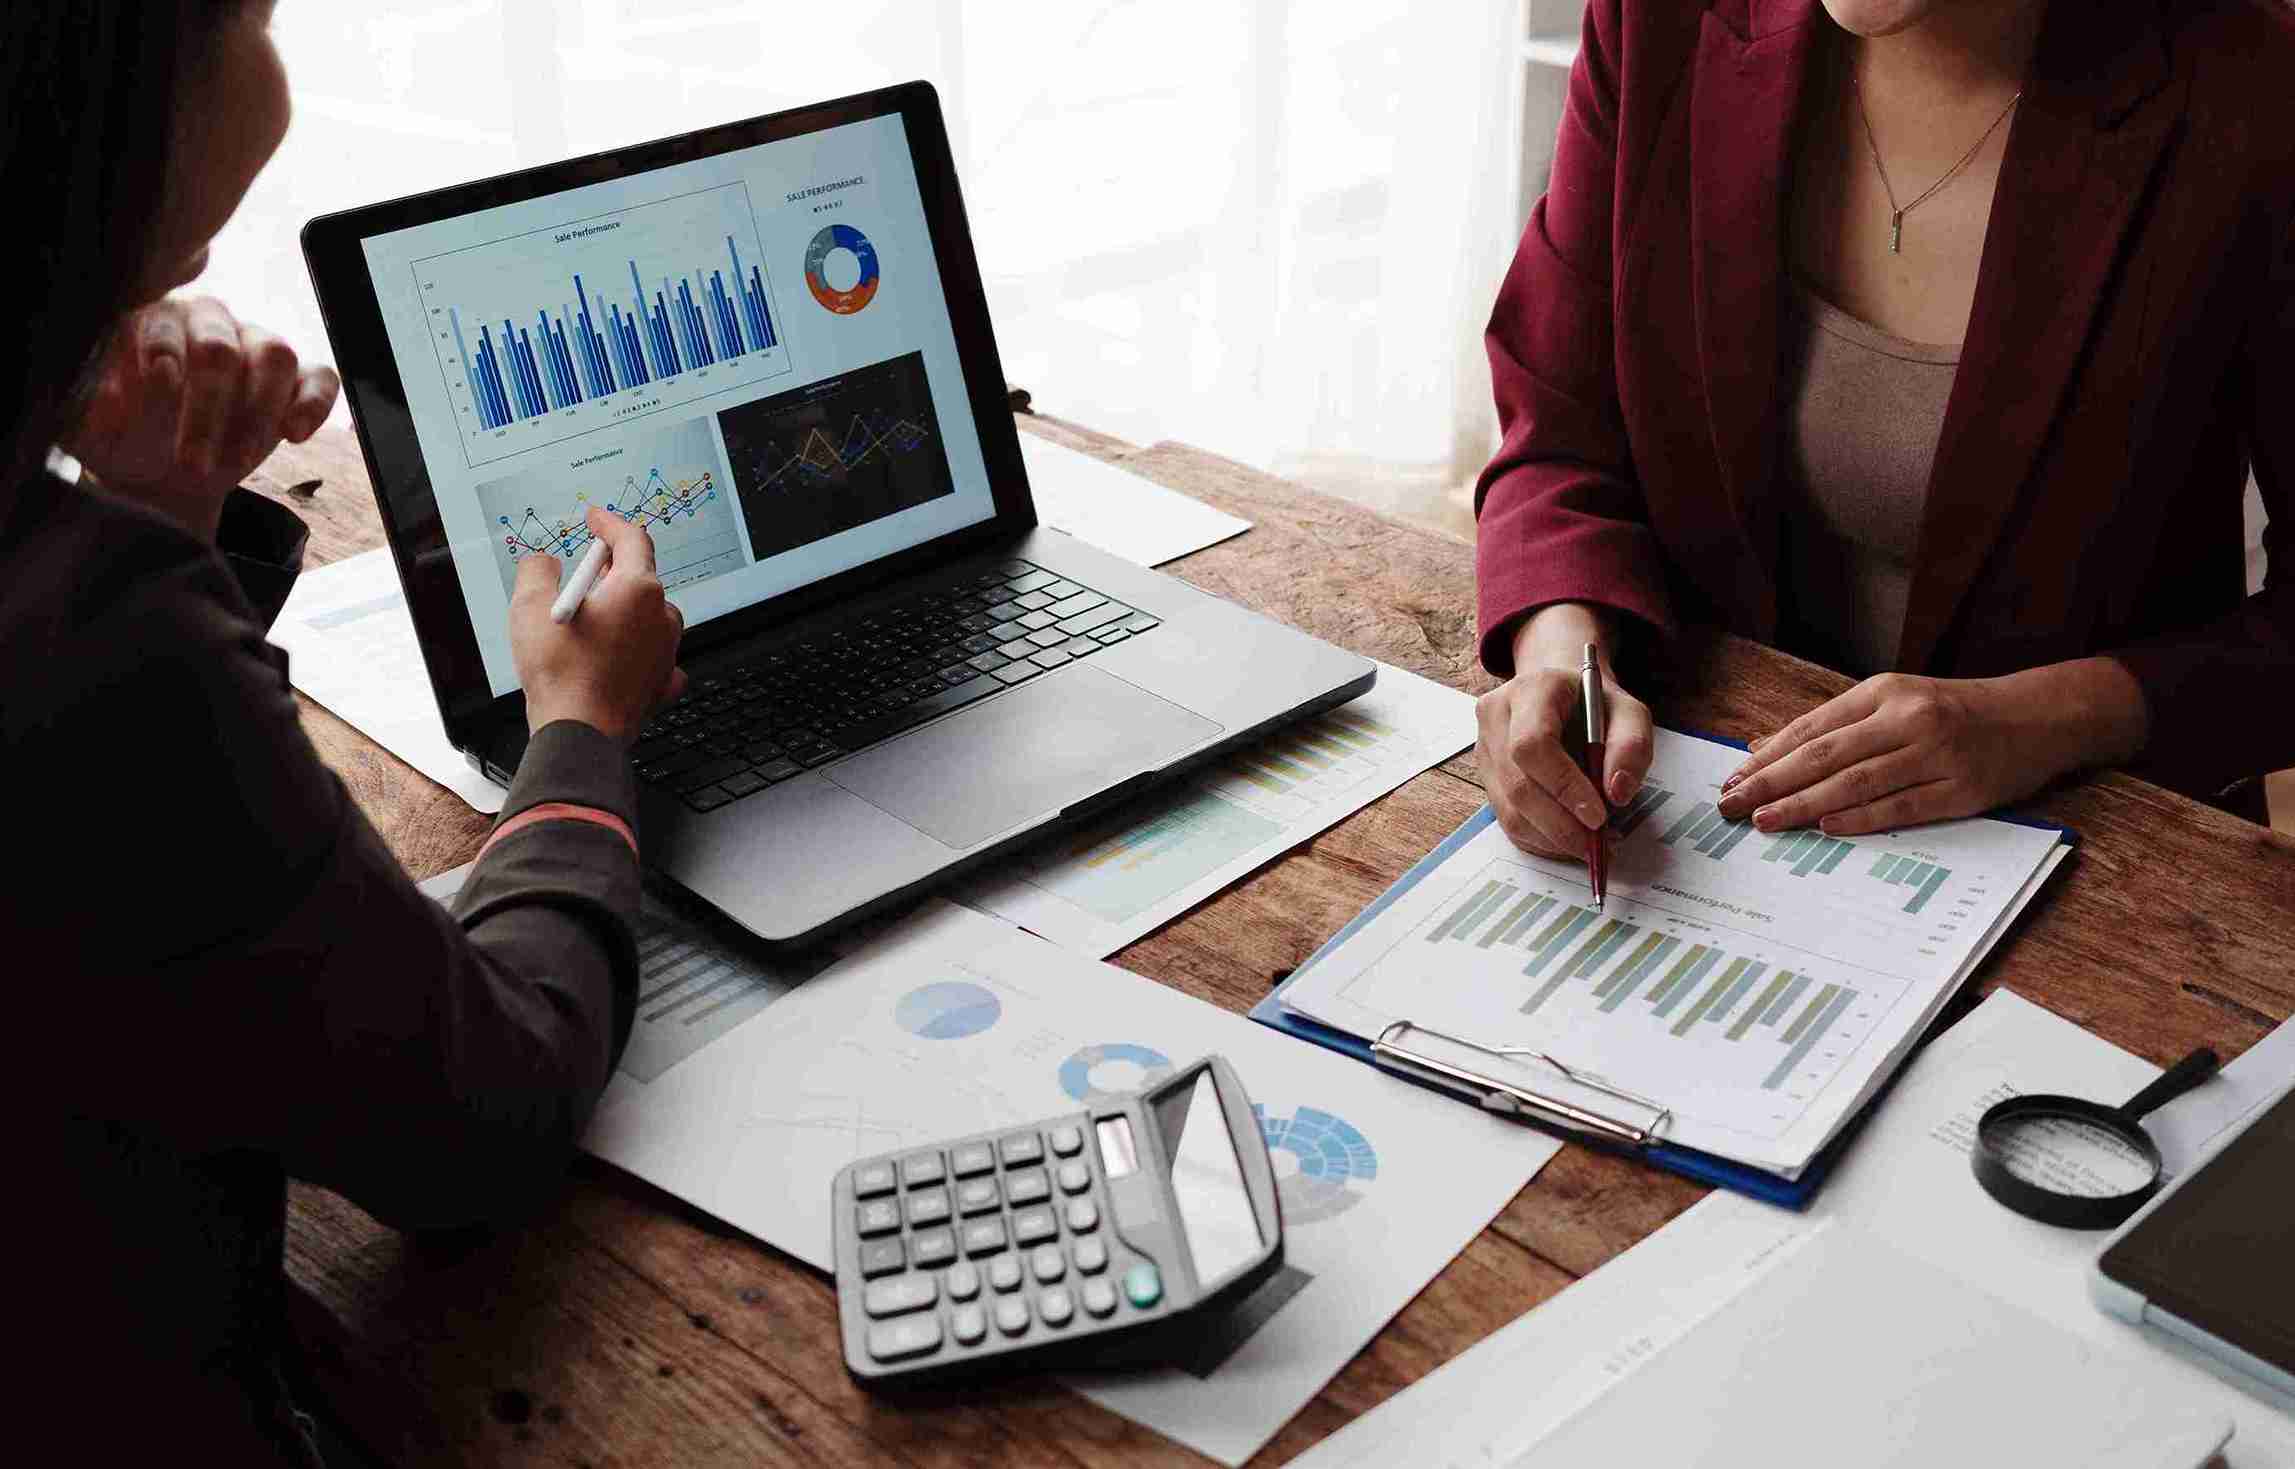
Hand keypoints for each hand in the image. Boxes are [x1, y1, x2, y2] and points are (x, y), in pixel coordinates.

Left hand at [64, 296, 339, 540]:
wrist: (164, 478)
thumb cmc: (123, 443)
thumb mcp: (93, 432)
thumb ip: (94, 409)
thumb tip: (110, 394)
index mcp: (152, 321)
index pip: (163, 324)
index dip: (163, 353)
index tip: (162, 386)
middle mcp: (208, 322)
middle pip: (220, 345)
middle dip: (208, 408)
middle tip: (192, 463)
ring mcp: (256, 346)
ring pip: (274, 354)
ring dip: (257, 414)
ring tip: (236, 464)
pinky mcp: (297, 380)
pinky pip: (321, 377)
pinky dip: (313, 404)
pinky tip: (294, 435)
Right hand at [511, 508, 687, 743]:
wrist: (579, 733)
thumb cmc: (560, 674)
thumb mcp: (529, 608)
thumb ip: (536, 570)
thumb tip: (542, 562)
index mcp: (638, 590)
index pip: (632, 539)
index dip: (610, 524)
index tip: (596, 519)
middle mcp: (662, 618)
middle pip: (641, 578)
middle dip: (612, 570)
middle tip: (584, 575)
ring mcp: (667, 652)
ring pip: (648, 617)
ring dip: (623, 612)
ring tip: (590, 622)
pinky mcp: (663, 683)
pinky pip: (653, 656)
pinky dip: (635, 651)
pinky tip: (614, 657)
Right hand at [1477, 603, 1654, 859]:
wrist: (1563, 693)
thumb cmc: (1596, 704)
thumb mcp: (1629, 712)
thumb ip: (1631, 746)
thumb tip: (1616, 793)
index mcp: (1531, 690)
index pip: (1533, 745)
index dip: (1564, 785)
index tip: (1598, 815)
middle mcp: (1497, 717)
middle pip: (1518, 784)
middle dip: (1561, 824)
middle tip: (1598, 844)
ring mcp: (1485, 748)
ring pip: (1509, 810)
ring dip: (1551, 838)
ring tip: (1589, 845)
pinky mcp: (1486, 776)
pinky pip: (1507, 821)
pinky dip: (1541, 840)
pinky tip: (1568, 840)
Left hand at [1715, 661, 2148, 835]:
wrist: (2036, 716)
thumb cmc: (1953, 711)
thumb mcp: (1892, 701)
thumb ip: (1831, 725)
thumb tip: (1761, 749)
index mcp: (1884, 692)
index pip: (1812, 728)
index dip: (1768, 757)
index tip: (1731, 780)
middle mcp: (1907, 719)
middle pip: (1825, 755)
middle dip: (1772, 782)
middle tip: (1732, 805)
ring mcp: (1937, 754)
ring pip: (1856, 783)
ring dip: (1805, 805)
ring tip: (1766, 820)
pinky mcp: (1963, 789)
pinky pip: (1901, 807)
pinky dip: (1861, 818)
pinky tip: (1826, 827)